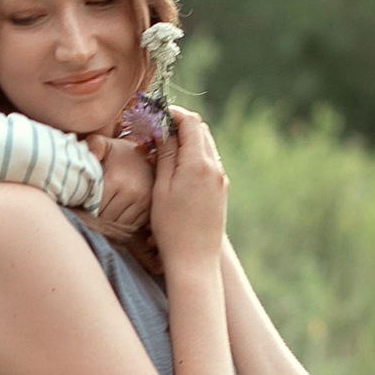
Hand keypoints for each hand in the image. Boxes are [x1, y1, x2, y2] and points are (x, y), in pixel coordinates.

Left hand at [82, 133, 156, 243]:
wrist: (149, 154)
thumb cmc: (120, 152)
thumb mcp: (105, 143)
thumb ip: (93, 145)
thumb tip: (91, 157)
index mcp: (116, 179)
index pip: (95, 206)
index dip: (87, 208)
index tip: (84, 204)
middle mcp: (132, 192)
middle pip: (107, 218)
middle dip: (97, 217)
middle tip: (91, 212)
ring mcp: (143, 203)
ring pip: (119, 224)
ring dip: (110, 223)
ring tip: (104, 215)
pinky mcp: (150, 209)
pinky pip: (132, 225)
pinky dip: (123, 224)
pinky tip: (116, 216)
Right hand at [150, 107, 225, 270]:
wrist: (194, 260)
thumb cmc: (171, 226)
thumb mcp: (161, 187)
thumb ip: (165, 154)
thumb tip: (163, 127)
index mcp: (199, 163)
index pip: (190, 122)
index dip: (172, 114)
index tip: (153, 117)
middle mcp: (215, 167)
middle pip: (200, 130)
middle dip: (178, 126)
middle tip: (153, 134)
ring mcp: (221, 179)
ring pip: (205, 146)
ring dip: (185, 142)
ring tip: (160, 153)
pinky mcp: (221, 190)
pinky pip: (208, 162)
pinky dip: (192, 157)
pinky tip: (174, 170)